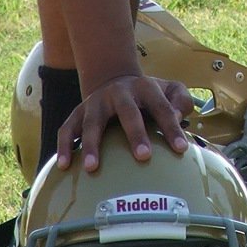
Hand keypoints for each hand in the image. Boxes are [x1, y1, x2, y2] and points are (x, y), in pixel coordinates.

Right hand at [55, 74, 193, 172]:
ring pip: (92, 122)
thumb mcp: (169, 90)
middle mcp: (119, 92)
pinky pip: (67, 129)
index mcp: (145, 87)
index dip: (172, 127)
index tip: (181, 149)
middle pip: (128, 111)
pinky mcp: (77, 113)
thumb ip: (181, 101)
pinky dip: (64, 147)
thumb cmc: (148, 96)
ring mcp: (96, 102)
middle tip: (144, 156)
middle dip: (136, 133)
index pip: (161, 106)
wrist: (113, 78)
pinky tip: (65, 166)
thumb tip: (178, 117)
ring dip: (91, 144)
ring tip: (92, 168)